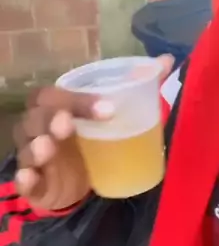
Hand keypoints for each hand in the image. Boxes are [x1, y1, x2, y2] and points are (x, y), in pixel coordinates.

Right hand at [13, 55, 173, 210]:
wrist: (80, 180)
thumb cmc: (91, 135)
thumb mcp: (111, 113)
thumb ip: (137, 86)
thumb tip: (167, 61)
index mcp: (56, 106)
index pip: (56, 94)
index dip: (78, 99)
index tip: (109, 109)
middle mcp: (39, 128)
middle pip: (36, 117)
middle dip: (51, 118)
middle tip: (69, 124)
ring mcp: (34, 156)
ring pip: (27, 149)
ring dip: (37, 147)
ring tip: (49, 147)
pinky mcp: (35, 184)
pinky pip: (24, 181)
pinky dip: (25, 179)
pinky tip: (30, 178)